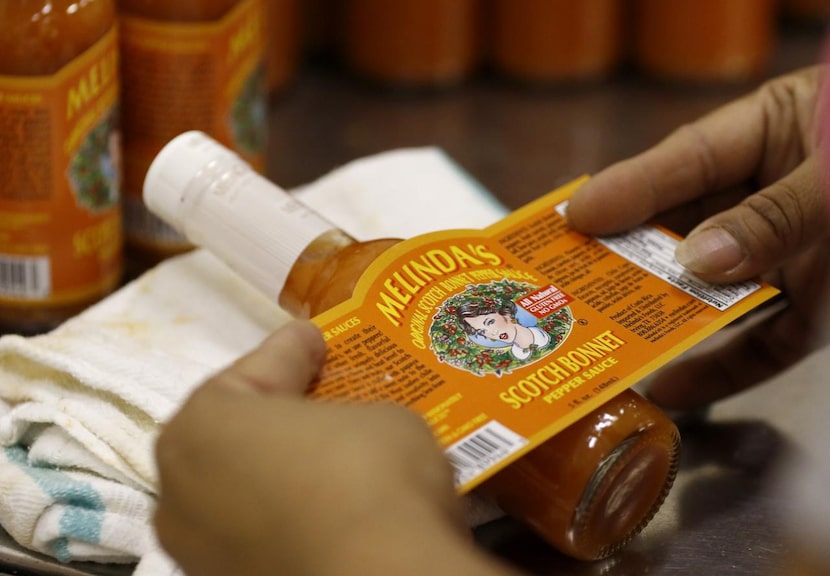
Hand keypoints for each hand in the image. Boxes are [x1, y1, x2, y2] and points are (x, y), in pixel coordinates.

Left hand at [154, 320, 507, 575]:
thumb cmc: (368, 474)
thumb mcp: (378, 414)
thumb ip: (349, 409)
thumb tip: (353, 428)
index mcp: (200, 426)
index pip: (254, 371)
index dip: (292, 350)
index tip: (315, 338)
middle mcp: (179, 489)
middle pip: (237, 435)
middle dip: (279, 414)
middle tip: (326, 398)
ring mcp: (198, 550)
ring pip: (243, 490)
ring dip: (280, 470)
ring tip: (332, 459)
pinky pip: (260, 533)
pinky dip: (288, 516)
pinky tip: (330, 509)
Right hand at [566, 66, 829, 410]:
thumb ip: (778, 215)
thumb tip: (699, 259)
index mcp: (770, 136)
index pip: (683, 163)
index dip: (626, 189)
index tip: (572, 217)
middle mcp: (767, 201)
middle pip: (681, 232)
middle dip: (627, 263)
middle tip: (572, 288)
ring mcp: (788, 260)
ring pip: (709, 294)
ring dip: (662, 322)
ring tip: (608, 344)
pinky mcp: (813, 315)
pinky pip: (755, 346)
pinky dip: (716, 371)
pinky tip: (673, 389)